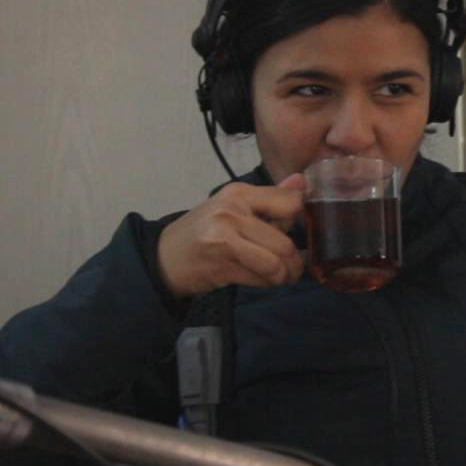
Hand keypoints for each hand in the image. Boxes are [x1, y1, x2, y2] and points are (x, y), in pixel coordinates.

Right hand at [156, 174, 306, 295]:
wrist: (164, 256)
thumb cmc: (204, 230)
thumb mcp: (232, 205)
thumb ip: (270, 197)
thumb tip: (301, 182)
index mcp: (238, 193)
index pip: (289, 203)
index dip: (299, 221)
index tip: (294, 232)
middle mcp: (232, 213)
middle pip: (285, 243)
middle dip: (294, 262)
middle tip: (292, 268)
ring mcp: (225, 240)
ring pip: (275, 264)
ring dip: (283, 276)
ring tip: (280, 276)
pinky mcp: (221, 267)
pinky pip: (260, 279)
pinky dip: (267, 283)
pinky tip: (262, 279)